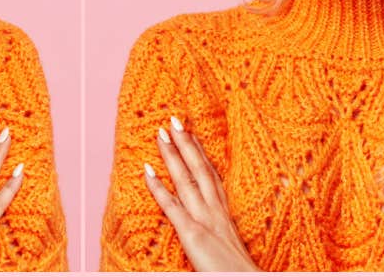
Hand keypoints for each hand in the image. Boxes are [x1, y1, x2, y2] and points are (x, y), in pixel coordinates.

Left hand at [144, 116, 257, 271]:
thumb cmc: (238, 272)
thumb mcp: (231, 247)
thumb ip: (221, 234)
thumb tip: (214, 231)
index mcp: (226, 215)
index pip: (212, 177)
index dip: (201, 155)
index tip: (193, 135)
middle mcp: (216, 212)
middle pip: (200, 170)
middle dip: (187, 144)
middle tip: (174, 121)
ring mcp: (205, 220)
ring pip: (186, 180)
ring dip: (172, 155)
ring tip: (161, 133)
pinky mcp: (193, 233)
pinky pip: (172, 206)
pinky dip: (157, 187)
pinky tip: (146, 171)